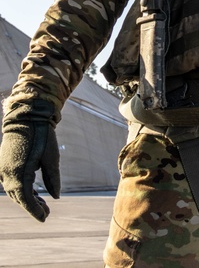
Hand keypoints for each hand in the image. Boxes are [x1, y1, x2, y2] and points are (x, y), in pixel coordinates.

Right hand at [0, 99, 60, 221]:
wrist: (26, 117)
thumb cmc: (42, 136)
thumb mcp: (51, 158)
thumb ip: (53, 178)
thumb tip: (55, 197)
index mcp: (18, 173)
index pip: (25, 199)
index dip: (34, 210)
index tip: (44, 218)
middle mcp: (7, 174)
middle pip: (19, 197)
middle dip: (32, 206)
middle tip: (47, 213)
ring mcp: (3, 169)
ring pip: (14, 191)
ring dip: (27, 199)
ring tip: (43, 205)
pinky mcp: (4, 164)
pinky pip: (11, 182)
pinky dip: (22, 189)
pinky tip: (33, 194)